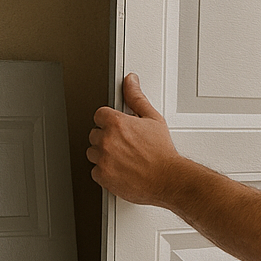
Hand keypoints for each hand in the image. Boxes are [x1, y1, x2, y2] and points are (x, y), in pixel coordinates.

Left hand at [87, 74, 181, 205]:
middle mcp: (107, 140)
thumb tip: (130, 81)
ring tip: (123, 158)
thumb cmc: (162, 152)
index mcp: (117, 123)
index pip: (99, 115)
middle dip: (106, 138)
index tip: (117, 128)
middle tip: (124, 145)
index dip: (109, 122)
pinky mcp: (102, 176)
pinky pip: (95, 172)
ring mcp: (103, 159)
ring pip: (92, 153)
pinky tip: (120, 170)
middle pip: (94, 134)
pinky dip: (105, 172)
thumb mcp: (153, 119)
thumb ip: (136, 98)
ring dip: (103, 155)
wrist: (167, 178)